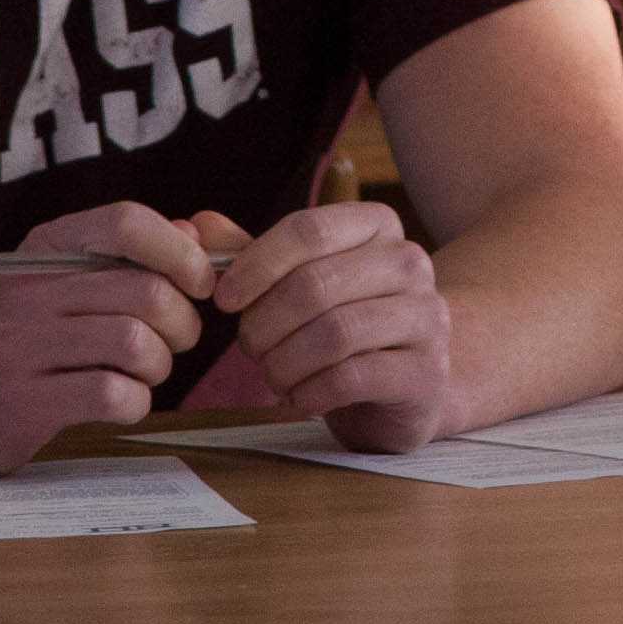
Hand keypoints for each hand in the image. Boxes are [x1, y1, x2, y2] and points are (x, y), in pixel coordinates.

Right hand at [0, 202, 220, 473]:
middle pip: (146, 292)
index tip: (201, 283)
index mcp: (46, 246)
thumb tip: (194, 234)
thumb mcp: (60, 280)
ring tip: (146, 372)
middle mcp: (31, 291)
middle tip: (175, 340)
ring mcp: (21, 348)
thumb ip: (126, 256)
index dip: (181, 252)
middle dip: (183, 322)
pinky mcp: (22, 404)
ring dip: (160, 365)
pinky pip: (112, 395)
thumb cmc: (19, 335)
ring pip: (135, 343)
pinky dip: (136, 402)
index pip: (127, 222)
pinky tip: (123, 402)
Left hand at [210, 201, 452, 453]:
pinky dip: (309, 392)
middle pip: (315, 284)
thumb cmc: (345, 324)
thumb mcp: (301, 282)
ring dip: (284, 362)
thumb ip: (253, 255)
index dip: (256, 265)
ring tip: (274, 374)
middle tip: (249, 347)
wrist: (409, 383)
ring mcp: (426, 317)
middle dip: (264, 323)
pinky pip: (350, 378)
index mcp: (379, 226)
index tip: (223, 299)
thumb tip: (196, 227)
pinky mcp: (424, 372)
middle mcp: (410, 264)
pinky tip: (299, 397)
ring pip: (334, 333)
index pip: (309, 230)